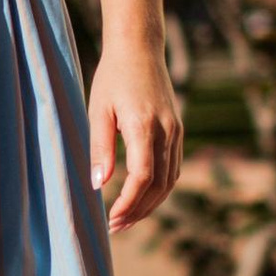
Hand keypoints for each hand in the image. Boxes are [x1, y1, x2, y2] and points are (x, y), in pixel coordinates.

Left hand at [89, 48, 184, 232]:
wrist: (139, 49)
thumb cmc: (112, 78)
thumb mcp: (98, 111)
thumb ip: (100, 149)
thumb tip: (98, 185)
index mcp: (144, 126)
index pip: (142, 177)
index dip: (128, 203)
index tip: (111, 218)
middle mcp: (166, 131)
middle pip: (159, 185)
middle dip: (138, 210)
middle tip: (115, 227)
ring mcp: (176, 131)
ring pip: (170, 180)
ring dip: (150, 204)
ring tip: (127, 219)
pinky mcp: (177, 130)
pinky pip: (173, 168)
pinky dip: (159, 188)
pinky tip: (142, 197)